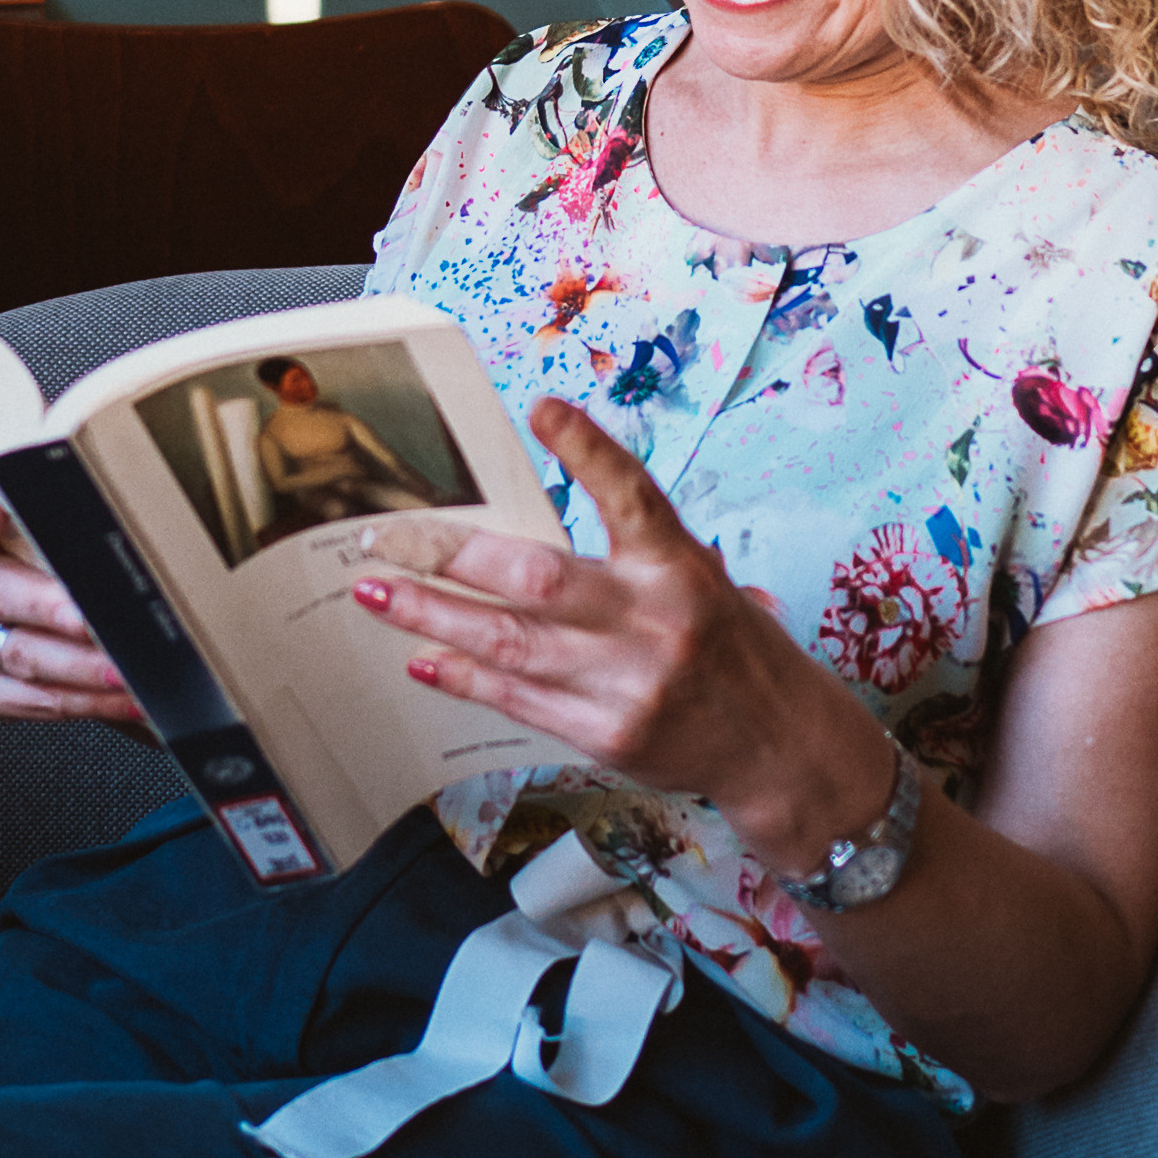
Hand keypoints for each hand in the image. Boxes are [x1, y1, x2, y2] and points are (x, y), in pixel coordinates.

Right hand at [0, 478, 144, 727]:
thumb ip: (71, 510)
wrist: (49, 602)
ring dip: (75, 665)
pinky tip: (116, 696)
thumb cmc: (64, 550)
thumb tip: (123, 509)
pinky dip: (77, 699)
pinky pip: (21, 698)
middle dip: (47, 607)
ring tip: (121, 668)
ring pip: (13, 653)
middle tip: (90, 620)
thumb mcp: (62, 516)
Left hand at [348, 397, 890, 877]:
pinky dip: (464, 676)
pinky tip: (423, 657)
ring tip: (377, 591)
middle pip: (539, 578)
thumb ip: (634, 556)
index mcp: (683, 569)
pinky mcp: (607, 735)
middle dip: (452, 556)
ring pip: (510, 644)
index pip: (632, 495)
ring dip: (432, 615)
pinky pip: (518, 700)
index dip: (587, 451)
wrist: (780, 748)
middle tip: (387, 535)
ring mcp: (628, 684)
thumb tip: (535, 529)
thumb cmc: (733, 651)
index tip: (543, 409)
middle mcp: (655, 621)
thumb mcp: (702, 584)